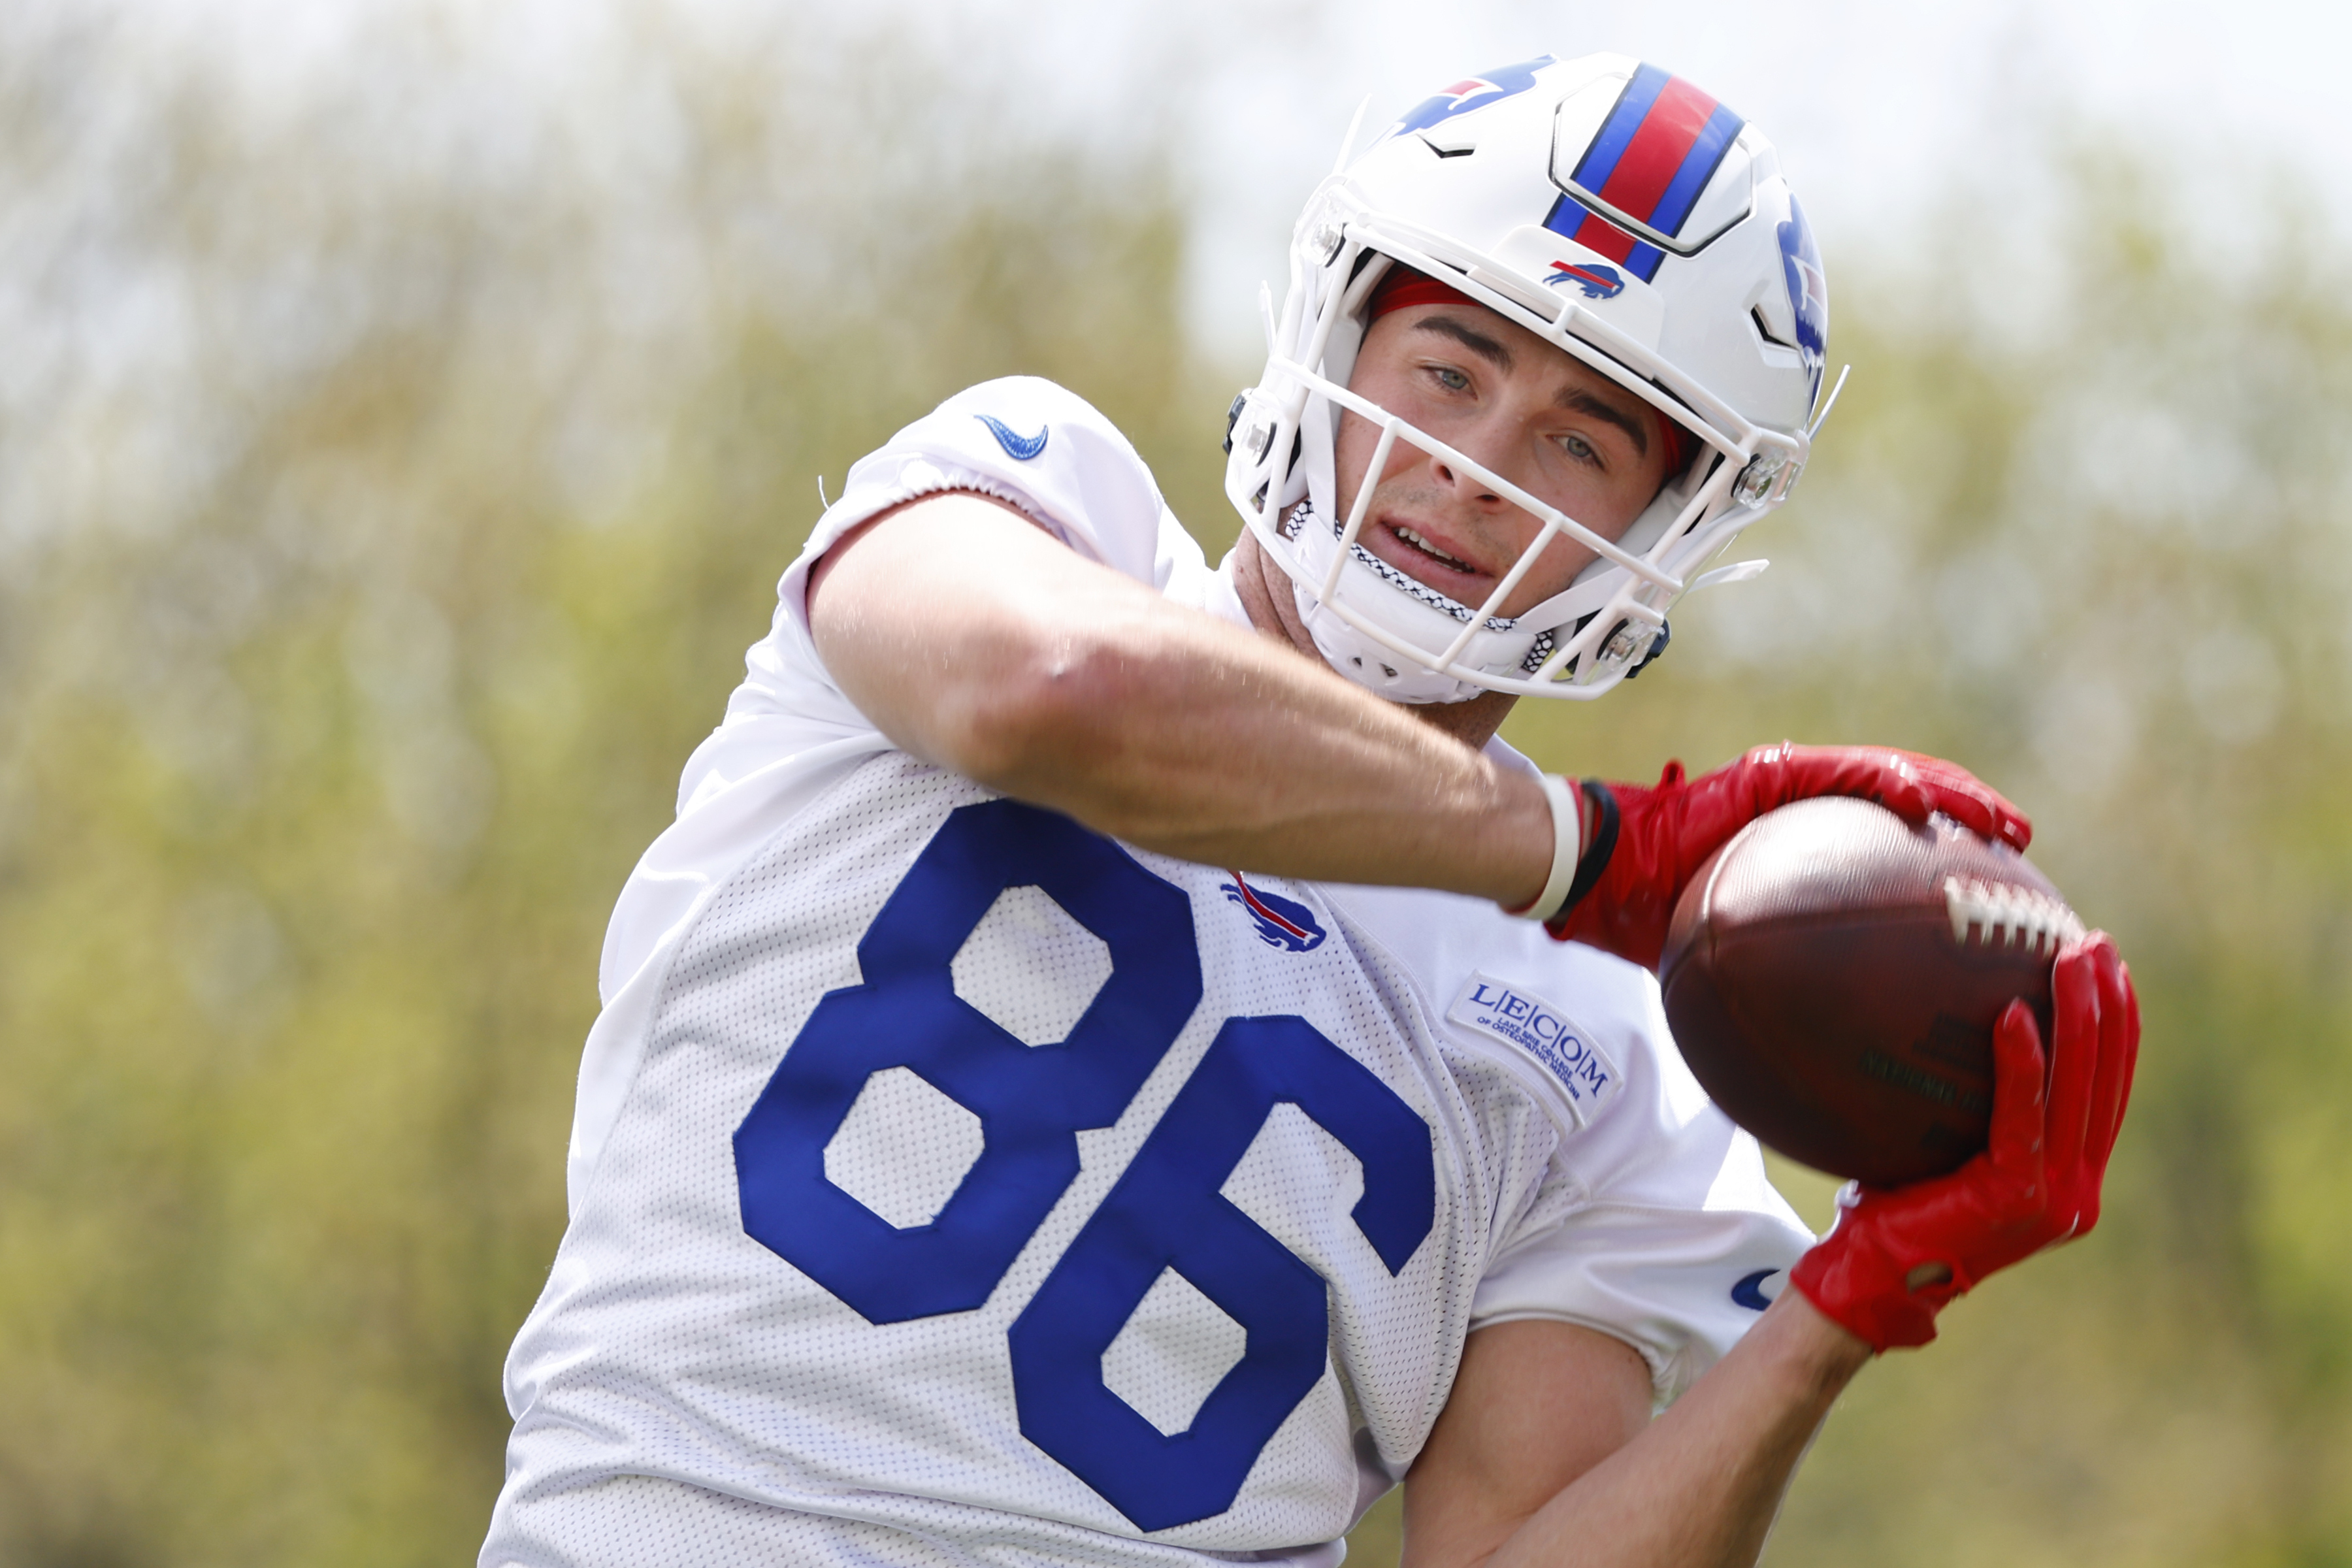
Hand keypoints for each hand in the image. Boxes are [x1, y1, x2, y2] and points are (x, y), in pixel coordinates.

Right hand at [1545, 742, 2031, 969]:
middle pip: (1912, 796)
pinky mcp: (1770, 774)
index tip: (1999, 883)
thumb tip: (1835, 1054)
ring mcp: (1791, 784)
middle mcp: (1808, 805)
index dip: (1953, 850)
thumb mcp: (1740, 963)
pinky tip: (1922, 810)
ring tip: (1996, 825)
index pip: (1896, 836)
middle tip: (2019, 846)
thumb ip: (1788, 980)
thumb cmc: (1659, 925)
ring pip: (1893, 774)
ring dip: (1952, 796)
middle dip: (1973, 817)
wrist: (1603, 882)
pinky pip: (1841, 775)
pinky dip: (1885, 786)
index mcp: (1808, 844)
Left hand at [1788, 933, 2138, 1350]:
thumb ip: (1967, 1108)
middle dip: (2108, 1005)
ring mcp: (2055, 1198)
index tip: (2111, 971)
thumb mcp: (1942, 1152)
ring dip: (2080, 1016)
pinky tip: (2012, 1012)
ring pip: (2080, 1088)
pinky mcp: (2018, 1196)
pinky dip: (2022, 1062)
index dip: (2118, 1030)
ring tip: (2071, 955)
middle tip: (2097, 943)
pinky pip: (2023, 1114)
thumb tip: (1937, 1024)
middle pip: (2106, 1080)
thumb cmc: (1891, 1211)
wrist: (1868, 1282)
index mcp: (2068, 1182)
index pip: (2107, 1092)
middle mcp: (2076, 1192)